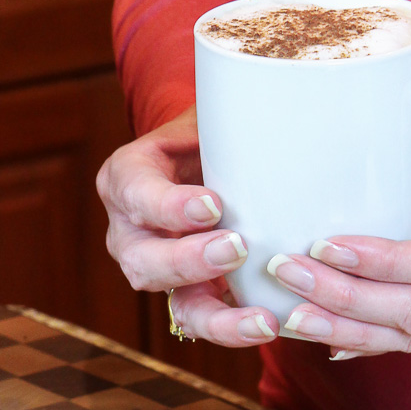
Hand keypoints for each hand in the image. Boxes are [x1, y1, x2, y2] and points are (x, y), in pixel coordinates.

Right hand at [96, 106, 278, 345]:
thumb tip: (283, 80)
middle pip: (144, 258)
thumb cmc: (214, 133)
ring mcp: (157, 268)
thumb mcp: (211, 114)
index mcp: (127, 176)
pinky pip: (203, 321)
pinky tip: (272, 325)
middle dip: (188, 260)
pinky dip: (236, 329)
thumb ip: (231, 108)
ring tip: (263, 318)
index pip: (136, 191)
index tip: (212, 205)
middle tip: (235, 248)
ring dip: (217, 316)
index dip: (169, 204)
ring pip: (172, 302)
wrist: (211, 163)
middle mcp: (131, 229)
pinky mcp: (188, 295)